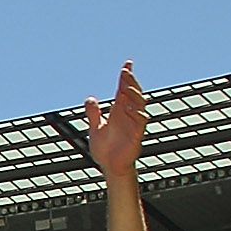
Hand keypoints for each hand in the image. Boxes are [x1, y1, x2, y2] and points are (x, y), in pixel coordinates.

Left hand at [84, 61, 146, 178]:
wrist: (109, 167)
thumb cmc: (105, 149)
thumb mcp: (95, 129)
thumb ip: (93, 114)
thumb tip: (90, 99)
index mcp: (118, 112)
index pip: (123, 90)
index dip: (126, 77)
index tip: (128, 64)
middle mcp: (127, 115)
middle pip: (132, 94)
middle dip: (130, 82)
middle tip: (125, 72)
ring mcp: (133, 124)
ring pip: (139, 105)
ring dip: (133, 95)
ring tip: (125, 87)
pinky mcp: (136, 135)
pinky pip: (140, 122)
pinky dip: (137, 114)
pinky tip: (131, 108)